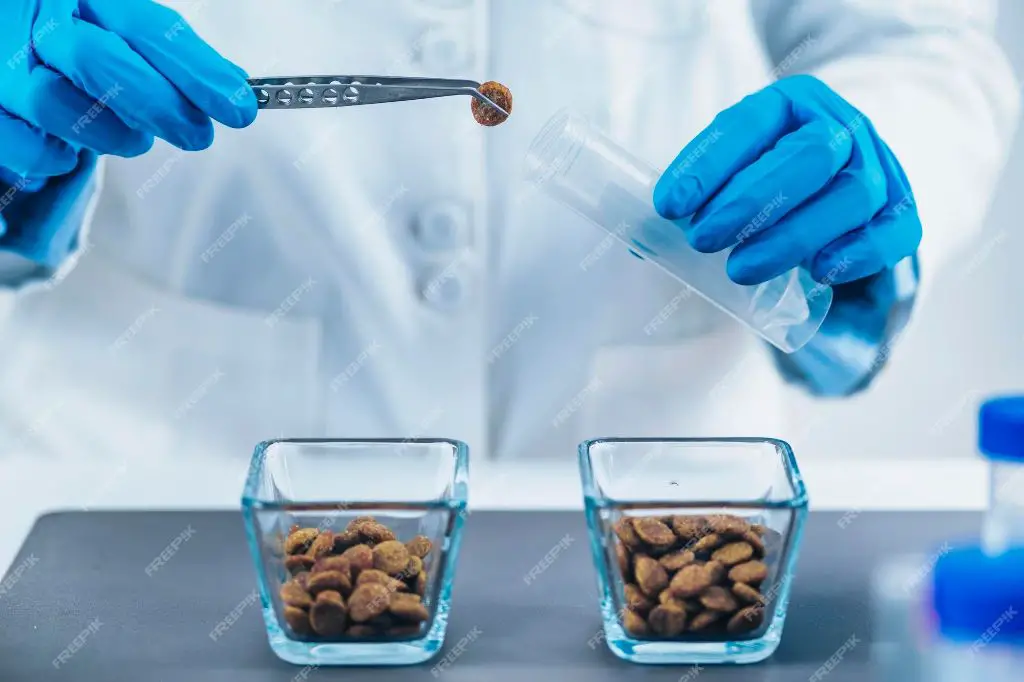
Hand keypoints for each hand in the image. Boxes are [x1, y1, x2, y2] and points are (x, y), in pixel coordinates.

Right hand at [0, 0, 257, 178]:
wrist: (10, 44)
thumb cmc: (72, 43)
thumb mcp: (120, 30)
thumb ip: (170, 54)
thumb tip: (234, 84)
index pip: (146, 25)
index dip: (197, 69)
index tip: (240, 108)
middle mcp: (33, 15)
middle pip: (96, 57)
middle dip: (157, 103)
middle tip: (197, 135)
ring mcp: (1, 59)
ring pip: (51, 101)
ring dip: (108, 132)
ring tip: (133, 139)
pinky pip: (16, 141)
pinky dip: (50, 155)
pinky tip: (69, 153)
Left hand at [652, 74, 921, 286]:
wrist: (844, 203)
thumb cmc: (773, 188)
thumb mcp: (735, 177)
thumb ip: (696, 201)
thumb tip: (640, 242)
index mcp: (791, 105)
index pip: (750, 122)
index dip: (708, 163)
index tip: (669, 205)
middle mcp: (842, 128)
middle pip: (808, 156)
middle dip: (750, 200)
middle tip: (703, 239)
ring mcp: (880, 169)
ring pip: (850, 195)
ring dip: (792, 235)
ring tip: (742, 268)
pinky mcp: (902, 215)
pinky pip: (893, 230)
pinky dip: (858, 251)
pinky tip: (820, 272)